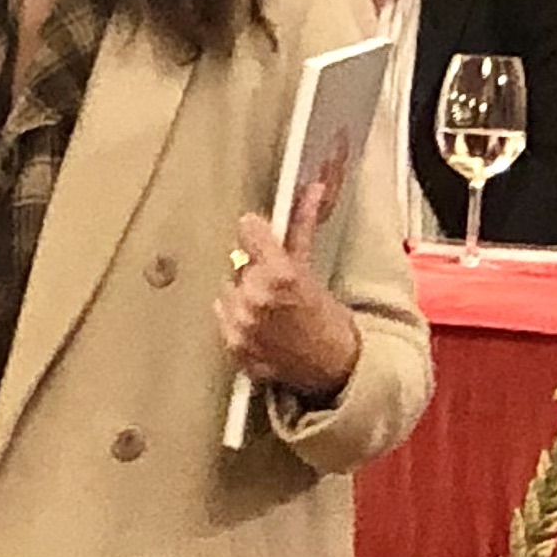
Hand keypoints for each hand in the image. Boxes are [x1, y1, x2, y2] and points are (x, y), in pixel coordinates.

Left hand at [217, 180, 361, 401]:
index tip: (259, 234)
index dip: (255, 231)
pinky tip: (258, 322)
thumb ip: (303, 226)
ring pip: (227, 288)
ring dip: (241, 291)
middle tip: (273, 281)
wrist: (334, 368)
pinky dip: (236, 315)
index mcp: (279, 275)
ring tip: (266, 305)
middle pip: (237, 261)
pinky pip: (222, 315)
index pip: (247, 229)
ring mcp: (241, 325)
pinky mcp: (232, 346)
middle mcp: (255, 298)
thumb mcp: (312, 269)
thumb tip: (313, 187)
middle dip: (252, 266)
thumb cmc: (329, 320)